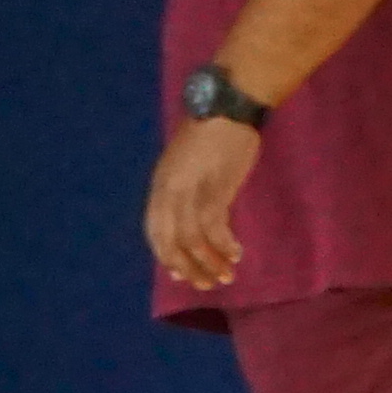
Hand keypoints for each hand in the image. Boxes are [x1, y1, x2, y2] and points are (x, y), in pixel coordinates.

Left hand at [146, 116, 260, 288]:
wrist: (226, 108)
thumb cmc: (210, 133)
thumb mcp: (187, 164)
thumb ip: (186, 189)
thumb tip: (194, 220)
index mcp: (161, 183)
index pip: (155, 229)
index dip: (166, 256)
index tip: (182, 276)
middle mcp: (170, 189)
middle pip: (171, 238)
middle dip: (188, 266)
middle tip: (207, 285)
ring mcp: (191, 188)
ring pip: (192, 237)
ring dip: (209, 262)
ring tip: (226, 276)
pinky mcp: (215, 187)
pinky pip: (214, 225)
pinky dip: (224, 244)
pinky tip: (236, 253)